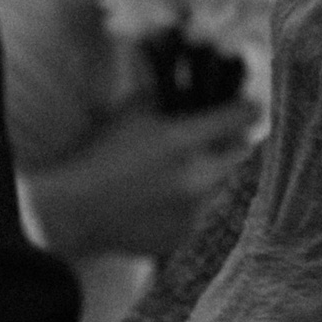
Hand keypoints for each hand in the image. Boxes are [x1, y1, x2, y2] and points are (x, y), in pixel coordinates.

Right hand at [27, 99, 258, 258]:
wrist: (74, 211)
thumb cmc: (99, 153)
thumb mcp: (133, 111)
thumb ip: (171, 96)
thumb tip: (200, 86)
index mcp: (181, 141)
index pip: (241, 117)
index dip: (247, 108)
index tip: (247, 106)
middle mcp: (195, 178)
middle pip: (242, 152)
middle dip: (232, 140)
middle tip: (218, 136)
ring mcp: (193, 211)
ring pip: (222, 183)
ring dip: (209, 172)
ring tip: (178, 169)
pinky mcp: (185, 235)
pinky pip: (201, 211)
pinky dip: (189, 202)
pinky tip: (161, 196)